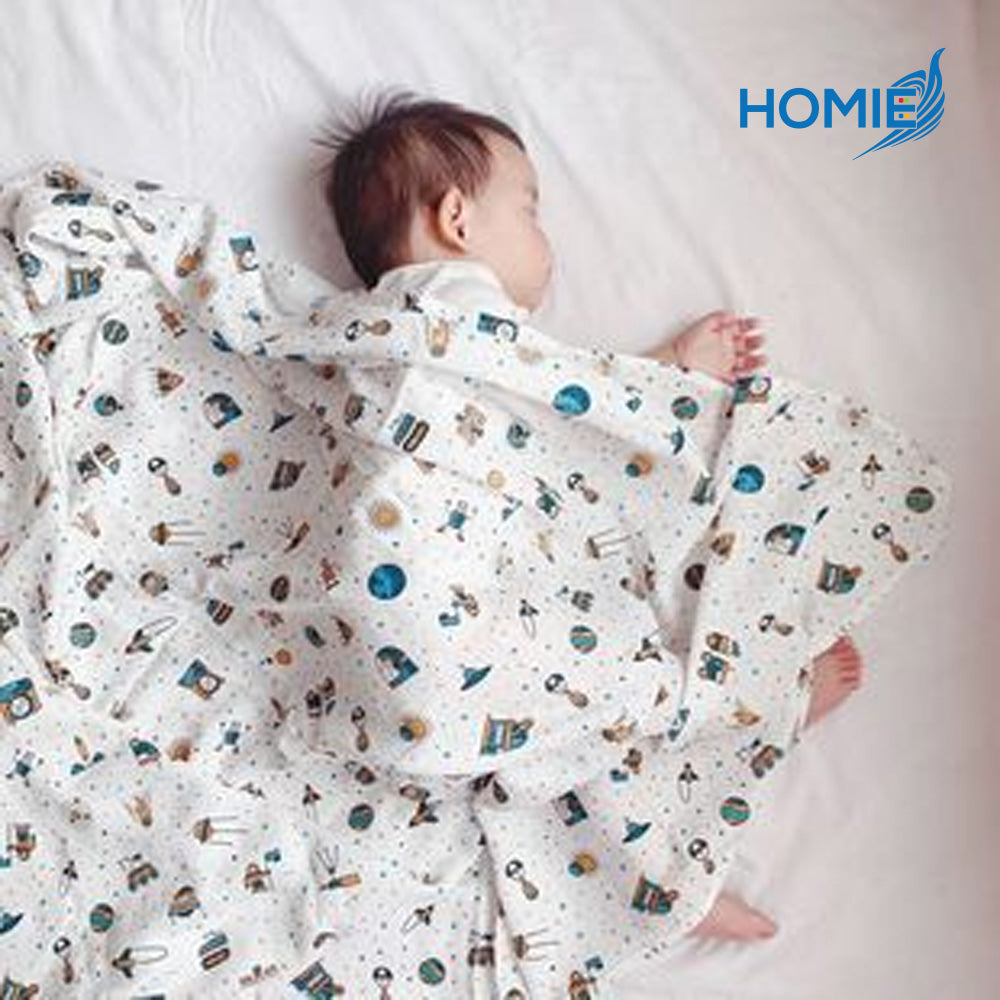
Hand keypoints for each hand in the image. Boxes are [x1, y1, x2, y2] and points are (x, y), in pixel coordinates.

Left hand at [652, 310, 766, 383]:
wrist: (675, 367)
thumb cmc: (685, 347)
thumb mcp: (702, 325)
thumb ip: (718, 318)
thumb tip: (732, 314)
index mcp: (722, 336)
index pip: (741, 328)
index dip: (750, 325)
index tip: (757, 323)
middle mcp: (725, 350)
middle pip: (747, 345)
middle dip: (756, 341)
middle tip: (760, 340)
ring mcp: (725, 365)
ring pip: (746, 362)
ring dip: (756, 359)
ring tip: (762, 358)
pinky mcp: (724, 379)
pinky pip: (740, 378)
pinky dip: (748, 377)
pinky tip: (753, 373)